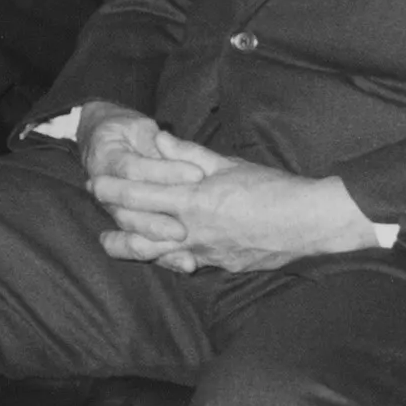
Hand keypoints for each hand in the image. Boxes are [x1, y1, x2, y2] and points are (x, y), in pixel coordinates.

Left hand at [83, 121, 374, 273]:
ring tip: (111, 240)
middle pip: (137, 229)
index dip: (112, 189)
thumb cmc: (273, 188)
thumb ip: (189, 155)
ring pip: (155, 254)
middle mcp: (193, 231)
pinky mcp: (220, 266)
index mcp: (193, 201)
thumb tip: (159, 140)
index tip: (94, 182)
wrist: (310, 223)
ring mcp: (205, 253)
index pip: (138, 195)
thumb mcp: (229, 164)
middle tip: (99, 206)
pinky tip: (159, 251)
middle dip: (113, 217)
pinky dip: (167, 256)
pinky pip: (184, 262)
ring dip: (130, 246)